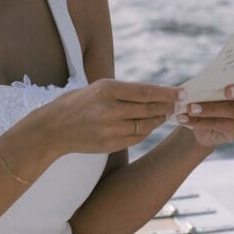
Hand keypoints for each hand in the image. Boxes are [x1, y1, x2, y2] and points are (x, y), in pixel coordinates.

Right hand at [45, 78, 179, 154]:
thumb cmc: (77, 103)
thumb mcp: (97, 88)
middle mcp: (110, 109)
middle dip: (167, 106)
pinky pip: (135, 137)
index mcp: (107, 90)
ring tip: (167, 113)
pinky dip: (145, 131)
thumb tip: (153, 93)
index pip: (145, 92)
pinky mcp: (109, 145)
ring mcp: (109, 129)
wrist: (52, 129)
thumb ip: (123, 91)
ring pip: (145, 125)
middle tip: (181, 104)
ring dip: (159, 119)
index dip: (166, 93)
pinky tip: (150, 125)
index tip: (181, 92)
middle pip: (148, 109)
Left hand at [176, 55, 233, 147]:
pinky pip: (219, 125)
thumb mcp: (209, 85)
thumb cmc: (208, 96)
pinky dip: (199, 122)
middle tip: (227, 91)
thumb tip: (191, 83)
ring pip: (231, 111)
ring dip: (209, 109)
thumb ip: (209, 80)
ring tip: (190, 108)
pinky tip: (184, 119)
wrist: (202, 124)